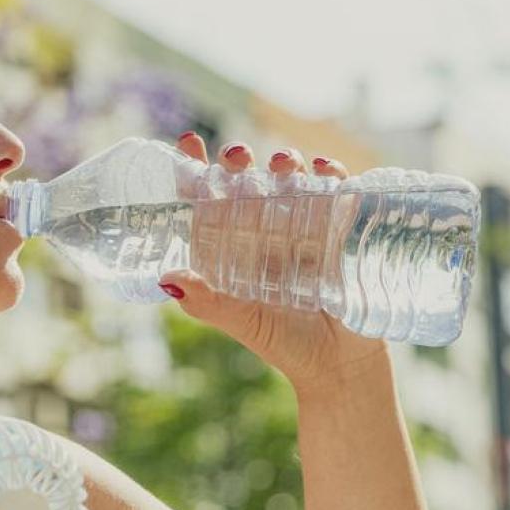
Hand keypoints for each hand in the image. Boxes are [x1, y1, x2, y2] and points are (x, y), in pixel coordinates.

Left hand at [163, 132, 387, 388]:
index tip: (189, 140)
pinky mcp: (339, 232)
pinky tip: (325, 169)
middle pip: (248, 183)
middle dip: (240, 161)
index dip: (197, 171)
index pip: (210, 202)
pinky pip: (335, 193)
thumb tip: (167, 278)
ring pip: (290, 180)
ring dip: (285, 162)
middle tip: (238, 156)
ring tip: (284, 162)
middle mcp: (264, 235)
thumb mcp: (243, 321)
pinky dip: (330, 175)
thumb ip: (208, 302)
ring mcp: (304, 230)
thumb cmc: (286, 346)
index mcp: (233, 251)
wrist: (342, 368)